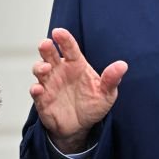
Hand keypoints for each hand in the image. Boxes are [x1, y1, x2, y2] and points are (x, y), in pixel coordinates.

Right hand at [29, 28, 128, 152]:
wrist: (81, 127)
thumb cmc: (93, 105)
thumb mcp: (107, 93)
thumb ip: (111, 79)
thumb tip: (123, 65)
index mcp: (76, 65)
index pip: (69, 48)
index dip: (64, 39)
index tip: (58, 31)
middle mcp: (60, 71)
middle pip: (50, 54)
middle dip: (46, 47)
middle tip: (46, 44)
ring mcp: (50, 84)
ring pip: (39, 70)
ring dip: (39, 67)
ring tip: (45, 68)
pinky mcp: (42, 99)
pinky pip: (36, 92)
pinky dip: (35, 89)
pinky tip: (39, 89)